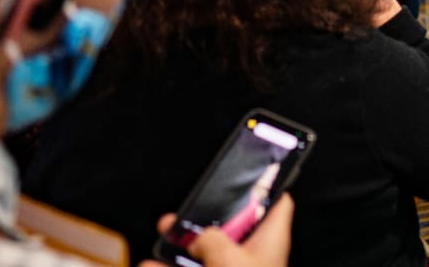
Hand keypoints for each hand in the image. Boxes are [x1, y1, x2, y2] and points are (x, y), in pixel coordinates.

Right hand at [140, 195, 292, 266]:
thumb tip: (199, 236)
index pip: (277, 203)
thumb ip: (211, 238)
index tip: (249, 172)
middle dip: (206, 218)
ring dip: (183, 247)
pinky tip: (151, 265)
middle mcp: (256, 256)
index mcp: (271, 239)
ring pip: (209, 255)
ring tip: (161, 236)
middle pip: (233, 227)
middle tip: (184, 211)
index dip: (265, 185)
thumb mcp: (227, 257)